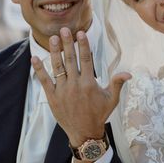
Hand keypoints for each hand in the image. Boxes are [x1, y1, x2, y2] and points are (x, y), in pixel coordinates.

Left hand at [32, 27, 130, 150]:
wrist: (84, 133)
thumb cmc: (99, 115)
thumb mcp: (111, 100)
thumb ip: (117, 84)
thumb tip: (129, 73)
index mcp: (89, 83)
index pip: (86, 59)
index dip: (83, 45)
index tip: (81, 33)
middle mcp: (75, 85)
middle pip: (71, 59)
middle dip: (67, 43)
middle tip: (64, 29)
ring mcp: (63, 91)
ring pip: (58, 67)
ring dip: (55, 52)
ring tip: (53, 38)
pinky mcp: (53, 97)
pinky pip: (45, 81)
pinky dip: (39, 69)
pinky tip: (35, 58)